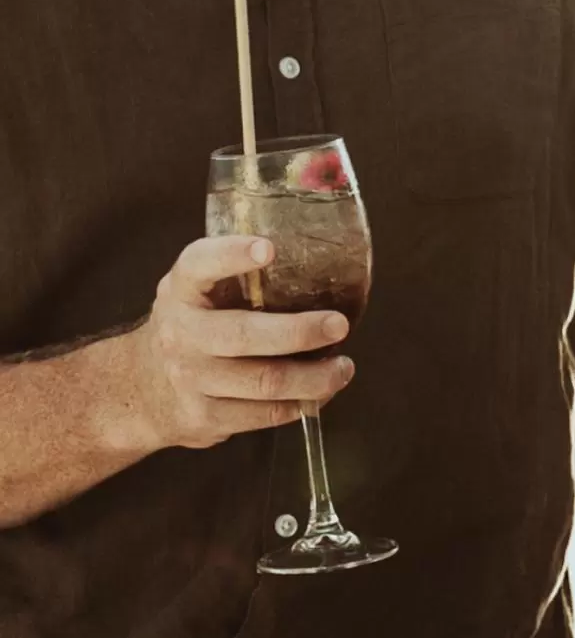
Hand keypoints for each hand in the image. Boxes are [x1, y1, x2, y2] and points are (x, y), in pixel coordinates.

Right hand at [128, 235, 354, 449]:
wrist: (139, 388)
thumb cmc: (192, 327)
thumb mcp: (197, 292)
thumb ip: (239, 277)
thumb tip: (322, 266)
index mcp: (181, 290)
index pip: (199, 264)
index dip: (232, 255)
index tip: (268, 249)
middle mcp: (181, 332)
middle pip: (244, 334)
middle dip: (299, 331)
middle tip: (338, 325)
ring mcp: (191, 379)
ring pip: (264, 382)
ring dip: (314, 378)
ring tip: (343, 368)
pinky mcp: (205, 417)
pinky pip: (264, 414)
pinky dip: (301, 405)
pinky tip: (320, 393)